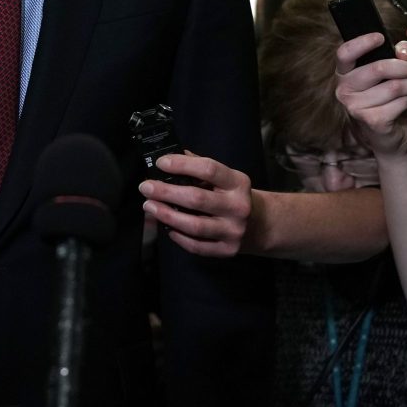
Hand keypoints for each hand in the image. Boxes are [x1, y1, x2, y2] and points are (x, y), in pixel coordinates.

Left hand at [137, 153, 252, 257]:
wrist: (261, 225)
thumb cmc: (232, 195)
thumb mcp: (225, 177)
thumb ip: (199, 166)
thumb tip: (170, 156)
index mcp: (238, 183)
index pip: (209, 169)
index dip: (182, 165)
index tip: (160, 163)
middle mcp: (238, 207)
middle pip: (197, 199)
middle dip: (166, 192)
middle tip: (145, 187)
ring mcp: (234, 231)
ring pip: (194, 225)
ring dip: (166, 215)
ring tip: (149, 206)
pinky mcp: (228, 250)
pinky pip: (197, 246)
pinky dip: (178, 237)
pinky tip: (167, 227)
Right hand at [334, 34, 406, 158]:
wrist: (388, 136)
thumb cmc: (386, 101)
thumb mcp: (391, 76)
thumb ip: (398, 57)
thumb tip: (405, 49)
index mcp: (344, 75)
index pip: (345, 53)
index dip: (362, 42)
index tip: (380, 38)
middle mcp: (344, 90)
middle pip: (379, 68)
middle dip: (404, 68)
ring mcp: (355, 107)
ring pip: (394, 86)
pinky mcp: (372, 120)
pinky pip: (400, 103)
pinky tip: (404, 104)